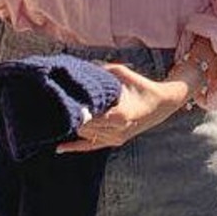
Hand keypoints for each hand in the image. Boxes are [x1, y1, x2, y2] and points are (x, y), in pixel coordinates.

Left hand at [57, 63, 181, 153]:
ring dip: (74, 126)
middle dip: (73, 117)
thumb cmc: (140, 86)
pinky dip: (75, 147)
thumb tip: (80, 68)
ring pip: (86, 135)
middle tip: (56, 106)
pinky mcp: (114, 142)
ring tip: (58, 116)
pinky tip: (60, 148)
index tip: (65, 103)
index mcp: (121, 114)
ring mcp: (116, 138)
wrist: (160, 104)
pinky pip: (91, 146)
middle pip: (86, 126)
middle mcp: (118, 130)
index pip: (92, 117)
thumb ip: (101, 71)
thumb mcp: (122, 73)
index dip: (78, 111)